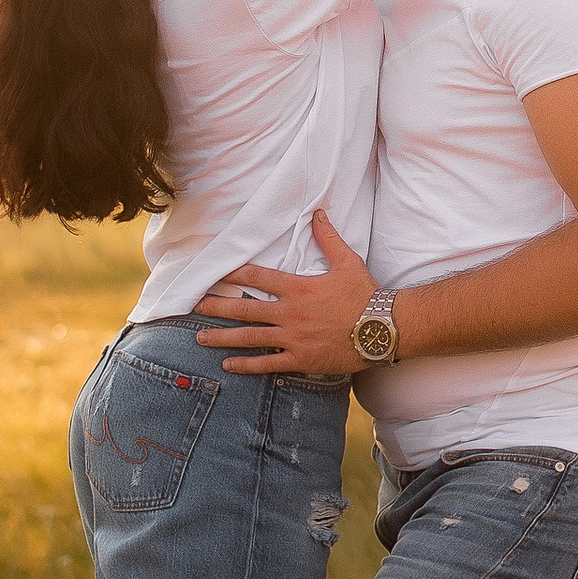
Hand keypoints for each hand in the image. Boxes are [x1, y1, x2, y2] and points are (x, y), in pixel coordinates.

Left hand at [193, 210, 376, 376]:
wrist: (383, 328)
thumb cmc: (365, 295)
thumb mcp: (347, 262)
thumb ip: (327, 238)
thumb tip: (317, 213)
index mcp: (298, 288)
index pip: (259, 277)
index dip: (234, 273)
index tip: (214, 273)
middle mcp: (290, 313)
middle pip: (245, 309)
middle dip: (217, 307)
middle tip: (195, 306)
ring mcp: (293, 338)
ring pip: (250, 338)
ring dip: (223, 337)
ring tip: (200, 337)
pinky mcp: (301, 359)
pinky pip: (268, 363)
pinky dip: (246, 365)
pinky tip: (227, 365)